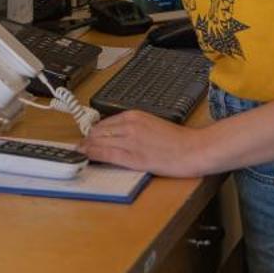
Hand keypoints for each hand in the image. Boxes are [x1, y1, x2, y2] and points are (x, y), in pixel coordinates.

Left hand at [78, 111, 215, 177]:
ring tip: (78, 153)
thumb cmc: (179, 140)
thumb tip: (119, 134)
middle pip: (98, 131)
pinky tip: (85, 157)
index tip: (87, 137)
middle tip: (79, 147)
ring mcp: (130, 140)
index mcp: (135, 115)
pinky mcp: (133, 156)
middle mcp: (129, 125)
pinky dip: (93, 155)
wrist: (194, 149)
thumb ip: (135, 127)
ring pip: (98, 142)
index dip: (93, 132)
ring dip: (86, 147)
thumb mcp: (152, 124)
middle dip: (87, 140)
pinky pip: (105, 154)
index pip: (105, 123)